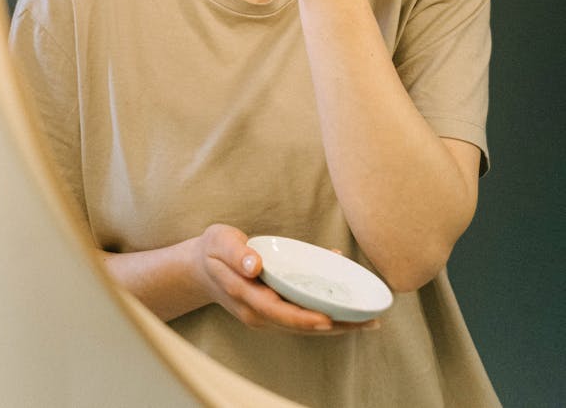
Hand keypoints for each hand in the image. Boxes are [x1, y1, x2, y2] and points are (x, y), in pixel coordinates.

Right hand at [192, 224, 377, 334]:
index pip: (280, 312)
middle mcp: (258, 313)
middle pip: (299, 325)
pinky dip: (323, 313)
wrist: (200, 268)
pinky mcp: (273, 310)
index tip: (330, 318)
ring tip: (367, 321)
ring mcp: (265, 315)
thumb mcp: (219, 242)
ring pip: (303, 325)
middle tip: (368, 322)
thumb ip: (236, 252)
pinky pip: (301, 315)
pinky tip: (345, 306)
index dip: (305, 318)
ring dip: (335, 325)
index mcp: (245, 296)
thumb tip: (255, 264)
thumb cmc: (213, 251)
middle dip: (334, 326)